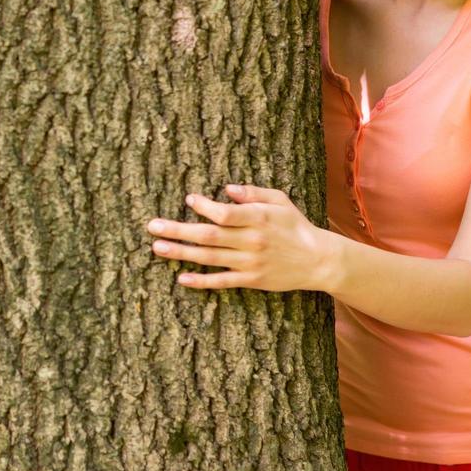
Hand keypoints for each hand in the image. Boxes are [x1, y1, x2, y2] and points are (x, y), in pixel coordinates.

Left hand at [147, 185, 335, 291]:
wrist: (318, 260)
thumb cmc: (295, 226)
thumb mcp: (280, 200)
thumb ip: (253, 193)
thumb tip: (226, 188)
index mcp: (258, 219)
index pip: (224, 213)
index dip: (204, 206)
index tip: (188, 199)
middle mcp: (251, 241)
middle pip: (208, 236)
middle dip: (178, 230)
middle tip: (153, 226)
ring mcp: (249, 263)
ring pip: (209, 258)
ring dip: (181, 252)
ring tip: (157, 247)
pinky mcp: (251, 280)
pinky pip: (221, 281)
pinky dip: (201, 281)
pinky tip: (181, 278)